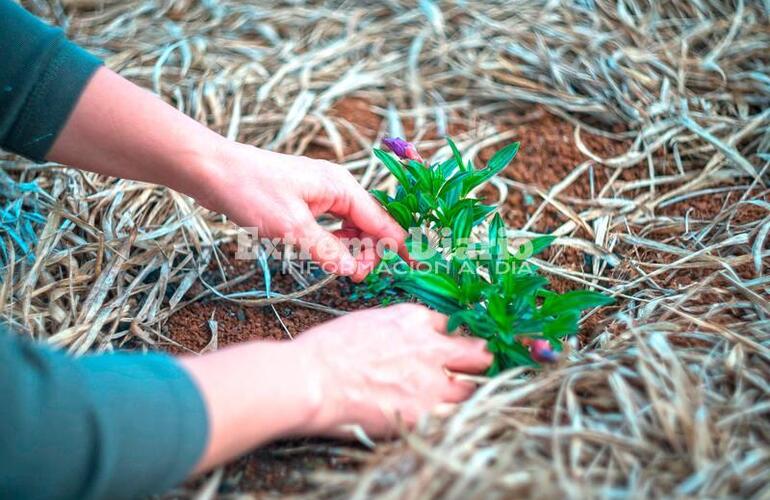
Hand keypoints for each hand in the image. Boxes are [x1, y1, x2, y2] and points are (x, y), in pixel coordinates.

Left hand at [196, 142, 405, 281]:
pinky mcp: (307, 200)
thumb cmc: (252, 192)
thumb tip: (355, 271)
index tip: (414, 270)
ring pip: (352, 225)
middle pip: (370, 224)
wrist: (215, 170)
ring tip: (344, 269)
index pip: (382, 221)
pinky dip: (336, 241)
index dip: (398, 247)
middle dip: (371, 251)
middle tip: (358, 277)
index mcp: (342, 188)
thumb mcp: (292, 227)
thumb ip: (327, 251)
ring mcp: (322, 193)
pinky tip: (327, 253)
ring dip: (353, 248)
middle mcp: (338, 187)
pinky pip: (333, 223)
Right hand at [292, 304, 492, 436]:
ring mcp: (431, 382)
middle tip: (474, 368)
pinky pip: (453, 416)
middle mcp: (430, 347)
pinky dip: (448, 417)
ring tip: (452, 398)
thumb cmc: (327, 351)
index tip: (449, 348)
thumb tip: (407, 341)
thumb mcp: (368, 322)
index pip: (450, 325)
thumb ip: (398, 330)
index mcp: (413, 319)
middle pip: (476, 353)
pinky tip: (437, 417)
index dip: (450, 338)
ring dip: (464, 392)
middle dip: (477, 360)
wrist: (312, 379)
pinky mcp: (424, 413)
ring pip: (471, 388)